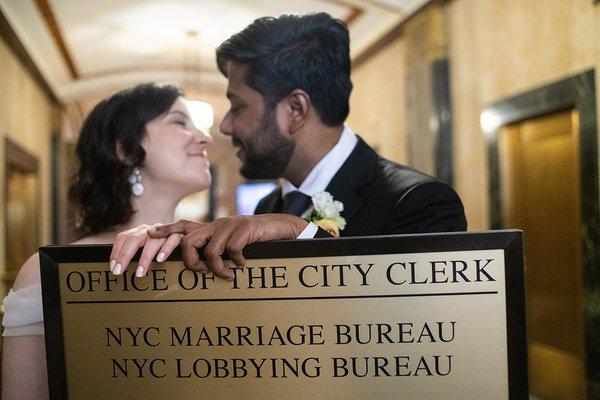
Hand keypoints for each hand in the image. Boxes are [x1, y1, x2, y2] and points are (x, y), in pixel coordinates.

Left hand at [109, 223, 190, 276]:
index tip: (113, 268)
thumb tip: (118, 271)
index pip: (123, 237)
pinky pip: (172, 239)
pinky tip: (160, 260)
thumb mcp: (148, 250)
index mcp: (141, 231)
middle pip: (134, 239)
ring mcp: (166, 231)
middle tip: (119, 272)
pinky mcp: (181, 234)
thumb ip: (136, 255)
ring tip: (140, 273)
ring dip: (144, 258)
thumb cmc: (167, 250)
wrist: (195, 238)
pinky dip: (166, 249)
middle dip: (124, 256)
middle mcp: (152, 229)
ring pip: (152, 241)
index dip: (116, 252)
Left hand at [148, 214, 307, 279]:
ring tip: (229, 275)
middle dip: (191, 262)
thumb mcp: (232, 246)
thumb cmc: (254, 241)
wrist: (280, 228)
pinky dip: (237, 261)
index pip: (183, 225)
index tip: (149, 234)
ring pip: (210, 250)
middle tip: (203, 273)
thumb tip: (203, 268)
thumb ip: (217, 252)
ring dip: (218, 268)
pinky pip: (231, 249)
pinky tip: (244, 264)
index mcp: (211, 228)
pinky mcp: (244, 227)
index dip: (166, 230)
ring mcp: (230, 224)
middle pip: (189, 241)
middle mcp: (217, 224)